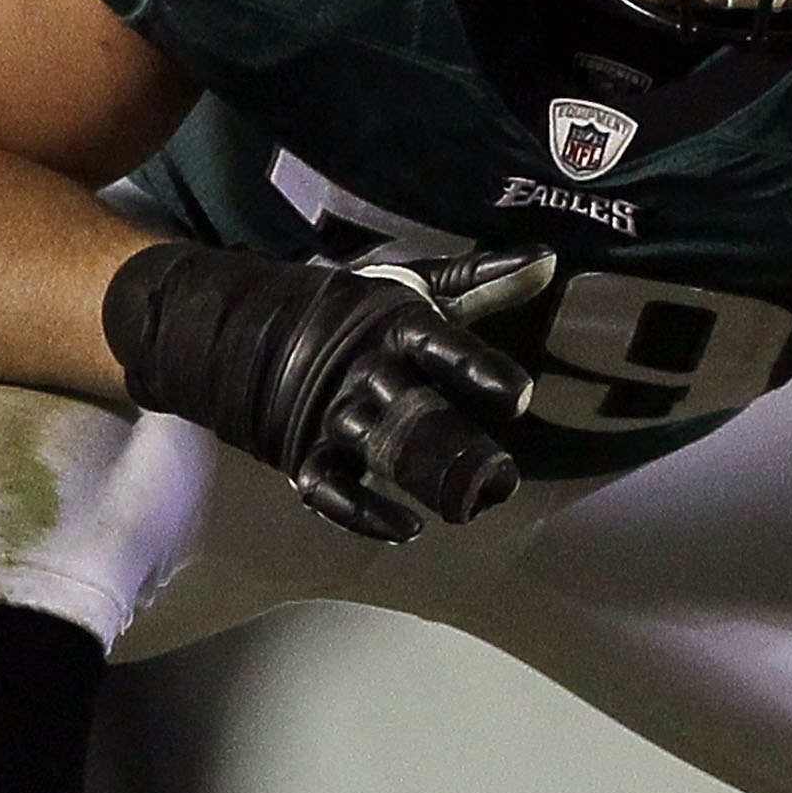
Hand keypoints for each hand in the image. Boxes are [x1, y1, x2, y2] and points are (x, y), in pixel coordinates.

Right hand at [103, 239, 554, 541]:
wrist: (241, 327)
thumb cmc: (348, 310)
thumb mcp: (411, 287)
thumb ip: (480, 282)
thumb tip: (550, 261)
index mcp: (394, 324)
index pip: (439, 344)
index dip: (476, 369)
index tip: (518, 398)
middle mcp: (363, 369)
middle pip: (413, 407)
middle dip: (457, 440)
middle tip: (503, 475)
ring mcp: (329, 413)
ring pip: (374, 448)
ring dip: (415, 478)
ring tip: (464, 508)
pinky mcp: (301, 452)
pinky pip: (330, 490)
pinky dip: (363, 514)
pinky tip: (405, 531)